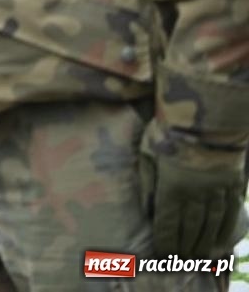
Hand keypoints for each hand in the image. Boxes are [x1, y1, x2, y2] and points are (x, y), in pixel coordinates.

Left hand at [144, 127, 247, 258]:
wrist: (204, 118)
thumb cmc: (167, 133)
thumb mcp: (147, 154)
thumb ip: (147, 183)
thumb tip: (147, 210)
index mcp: (171, 188)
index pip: (167, 224)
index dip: (165, 242)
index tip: (162, 254)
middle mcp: (195, 195)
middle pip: (190, 229)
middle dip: (184, 247)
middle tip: (180, 261)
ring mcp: (216, 191)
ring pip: (210, 224)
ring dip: (204, 243)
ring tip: (198, 256)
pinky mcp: (232, 185)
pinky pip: (230, 214)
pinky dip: (225, 230)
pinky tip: (222, 241)